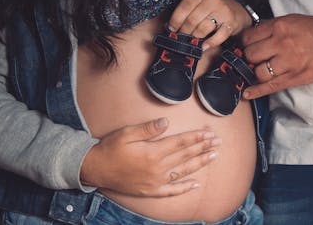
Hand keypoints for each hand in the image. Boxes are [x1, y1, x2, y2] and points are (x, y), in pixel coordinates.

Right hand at [80, 117, 220, 196]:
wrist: (95, 169)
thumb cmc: (110, 148)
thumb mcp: (127, 133)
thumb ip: (148, 128)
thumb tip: (166, 122)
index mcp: (153, 152)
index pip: (181, 143)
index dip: (196, 138)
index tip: (209, 133)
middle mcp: (157, 168)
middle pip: (185, 156)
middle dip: (203, 148)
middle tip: (218, 142)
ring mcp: (155, 181)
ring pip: (183, 171)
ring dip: (200, 163)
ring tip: (214, 156)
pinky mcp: (150, 191)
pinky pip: (171, 191)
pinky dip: (184, 188)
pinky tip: (196, 185)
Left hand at [168, 0, 251, 50]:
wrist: (237, 11)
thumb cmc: (213, 9)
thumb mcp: (200, 4)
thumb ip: (187, 12)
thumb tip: (169, 27)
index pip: (184, 7)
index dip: (175, 20)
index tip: (171, 30)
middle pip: (192, 20)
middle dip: (184, 32)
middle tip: (182, 39)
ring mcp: (223, 11)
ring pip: (203, 28)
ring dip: (195, 38)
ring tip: (192, 42)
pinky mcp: (231, 23)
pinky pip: (218, 36)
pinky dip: (209, 43)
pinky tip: (204, 47)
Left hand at [241, 14, 312, 98]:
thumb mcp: (291, 20)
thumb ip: (271, 28)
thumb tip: (252, 37)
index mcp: (279, 27)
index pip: (249, 37)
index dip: (244, 42)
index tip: (245, 45)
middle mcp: (281, 44)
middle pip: (251, 54)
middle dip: (249, 57)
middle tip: (253, 58)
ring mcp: (288, 63)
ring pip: (258, 72)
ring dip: (255, 72)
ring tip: (259, 69)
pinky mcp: (294, 78)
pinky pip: (270, 86)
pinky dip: (256, 91)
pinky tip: (247, 93)